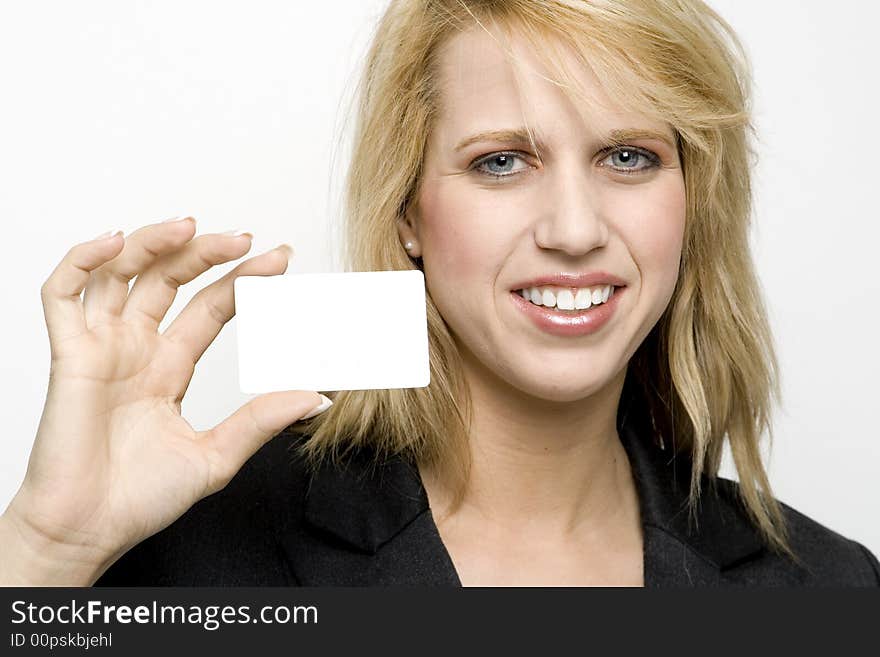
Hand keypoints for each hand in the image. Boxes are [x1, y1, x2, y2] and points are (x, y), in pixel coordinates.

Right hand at [1, 217, 325, 584]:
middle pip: (172, 280)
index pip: (212, 307)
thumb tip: (317, 397)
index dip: (243, 281)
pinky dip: (82, 260)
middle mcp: (137, 349)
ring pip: (122, 273)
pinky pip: (63, 294)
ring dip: (155, 243)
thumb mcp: (216, 455)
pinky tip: (113, 241)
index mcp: (170, 368)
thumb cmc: (139, 498)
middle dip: (209, 254)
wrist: (88, 532)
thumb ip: (262, 420)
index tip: (280, 261)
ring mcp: (102, 348)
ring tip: (192, 227)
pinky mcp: (69, 356)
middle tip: (248, 240)